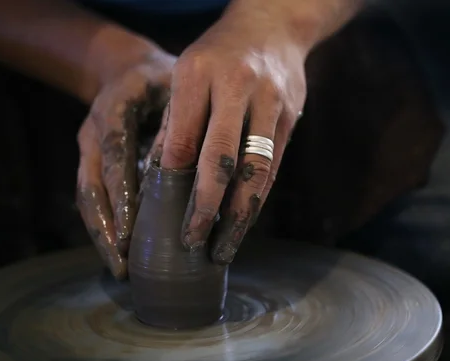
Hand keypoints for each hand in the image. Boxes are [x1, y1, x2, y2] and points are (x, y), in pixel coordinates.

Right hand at [76, 46, 175, 278]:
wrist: (126, 70)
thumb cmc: (161, 80)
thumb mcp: (174, 89)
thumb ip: (182, 123)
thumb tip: (206, 171)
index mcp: (114, 109)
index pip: (116, 154)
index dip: (121, 193)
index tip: (131, 229)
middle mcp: (93, 132)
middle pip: (92, 186)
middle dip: (107, 228)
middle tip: (123, 263)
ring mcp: (87, 149)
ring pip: (87, 198)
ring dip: (101, 235)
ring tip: (120, 268)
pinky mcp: (90, 163)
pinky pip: (90, 199)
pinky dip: (104, 226)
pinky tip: (119, 251)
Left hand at [156, 6, 307, 264]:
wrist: (272, 25)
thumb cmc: (218, 54)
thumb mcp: (186, 73)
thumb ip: (175, 121)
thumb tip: (158, 176)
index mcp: (199, 73)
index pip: (183, 135)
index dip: (172, 178)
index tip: (163, 214)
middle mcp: (237, 87)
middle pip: (221, 157)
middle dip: (206, 205)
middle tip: (192, 240)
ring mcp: (269, 103)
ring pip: (254, 170)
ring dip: (238, 214)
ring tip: (222, 247)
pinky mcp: (291, 118)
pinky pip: (273, 167)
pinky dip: (257, 199)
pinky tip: (243, 221)